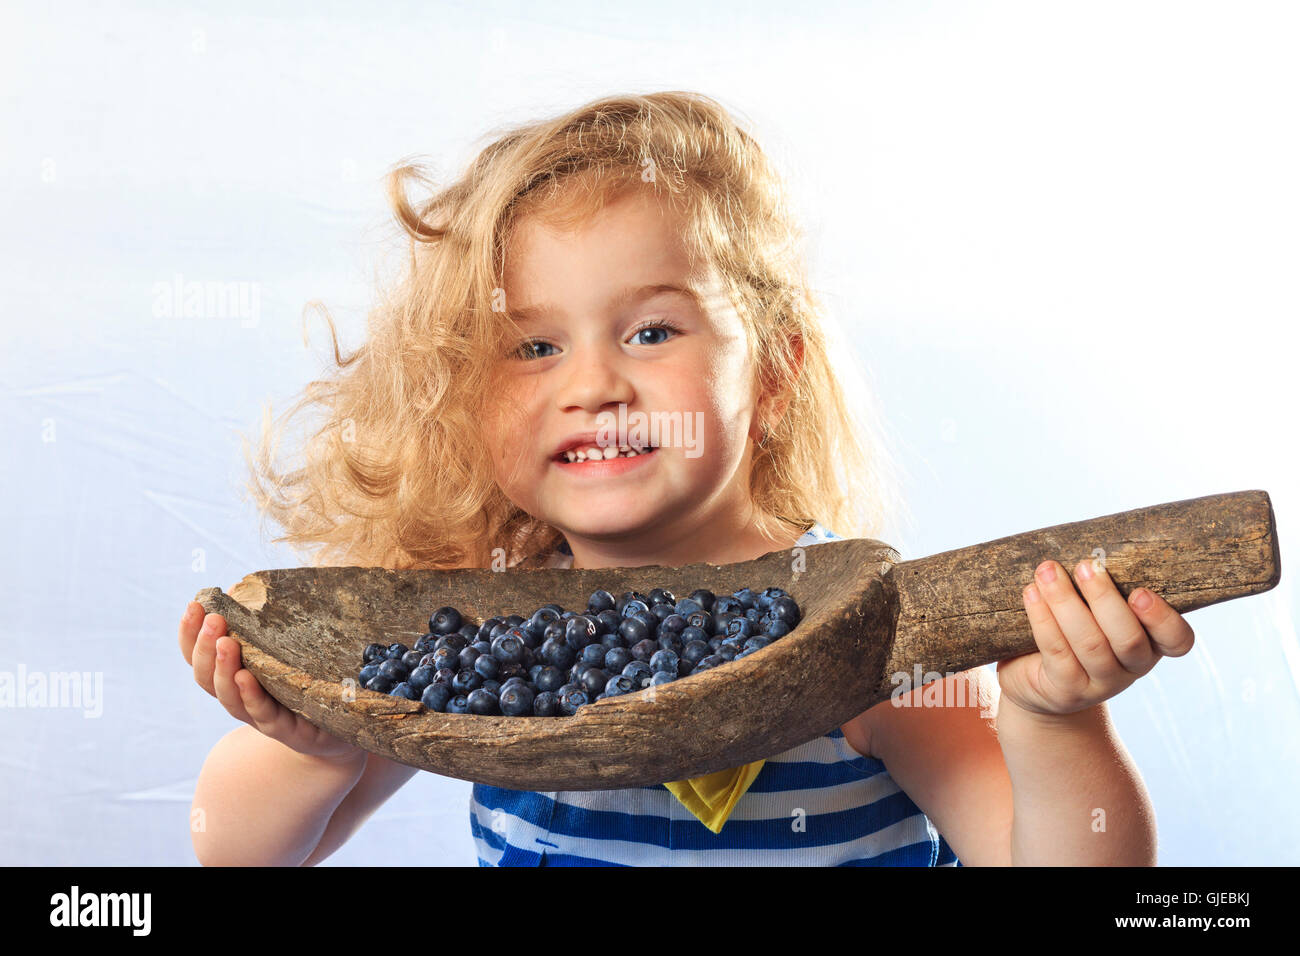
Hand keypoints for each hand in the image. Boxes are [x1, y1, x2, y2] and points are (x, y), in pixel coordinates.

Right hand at [179, 601, 363, 762]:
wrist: (341, 730)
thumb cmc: (310, 682)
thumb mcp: (289, 649)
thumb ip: (271, 624)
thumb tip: (251, 586)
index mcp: (234, 675)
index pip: (200, 656)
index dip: (190, 634)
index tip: (194, 605)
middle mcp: (239, 697)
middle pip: (207, 677)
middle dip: (205, 646)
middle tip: (214, 620)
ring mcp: (259, 717)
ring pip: (229, 697)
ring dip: (224, 668)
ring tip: (226, 643)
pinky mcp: (285, 730)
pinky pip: (262, 715)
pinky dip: (251, 696)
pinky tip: (246, 678)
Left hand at [996, 558, 1195, 718]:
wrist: (1037, 682)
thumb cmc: (1070, 631)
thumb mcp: (1093, 610)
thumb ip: (1099, 587)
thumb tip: (1086, 541)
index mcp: (1150, 644)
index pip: (1177, 640)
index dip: (1162, 618)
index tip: (1140, 591)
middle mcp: (1131, 667)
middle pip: (1128, 639)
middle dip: (1104, 598)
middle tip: (1085, 565)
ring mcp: (1100, 683)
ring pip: (1090, 643)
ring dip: (1066, 602)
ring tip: (1048, 571)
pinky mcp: (1066, 690)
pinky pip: (1056, 651)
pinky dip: (1043, 619)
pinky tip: (1031, 593)